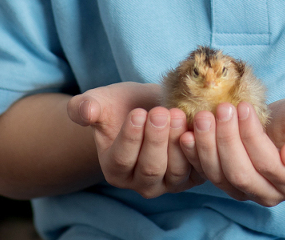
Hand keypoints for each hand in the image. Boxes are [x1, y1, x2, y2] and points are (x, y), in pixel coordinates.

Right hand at [67, 82, 204, 197]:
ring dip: (178, 143)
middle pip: (151, 168)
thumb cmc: (121, 106)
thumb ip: (85, 107)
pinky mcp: (193, 174)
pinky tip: (199, 126)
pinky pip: (199, 168)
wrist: (149, 107)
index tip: (137, 114)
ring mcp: (169, 181)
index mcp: (116, 169)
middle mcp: (142, 182)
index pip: (122, 159)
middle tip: (161, 113)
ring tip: (179, 114)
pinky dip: (200, 149)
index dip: (130, 138)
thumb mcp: (100, 102)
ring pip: (175, 170)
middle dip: (157, 140)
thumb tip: (84, 110)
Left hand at [180, 96, 284, 205]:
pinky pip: (209, 175)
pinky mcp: (229, 183)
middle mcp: (272, 194)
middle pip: (241, 174)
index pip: (269, 164)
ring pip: (221, 178)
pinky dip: (195, 157)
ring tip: (203, 117)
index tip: (244, 106)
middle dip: (226, 140)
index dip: (252, 137)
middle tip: (219, 109)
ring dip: (208, 147)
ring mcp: (248, 192)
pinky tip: (186, 135)